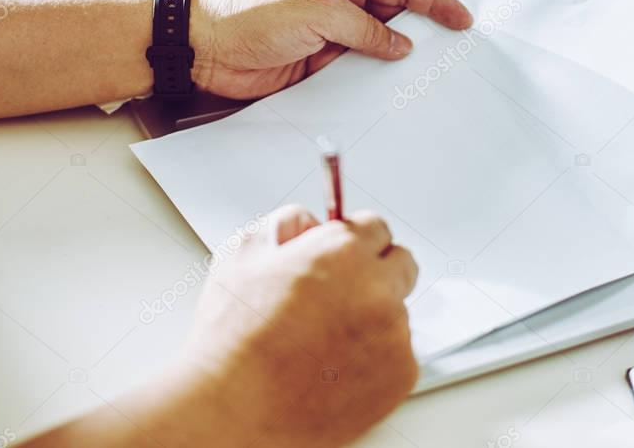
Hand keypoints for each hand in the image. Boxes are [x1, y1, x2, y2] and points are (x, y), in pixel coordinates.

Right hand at [177, 205, 419, 447]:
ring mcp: (394, 335)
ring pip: (396, 314)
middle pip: (401, 265)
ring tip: (322, 343)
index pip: (376, 227)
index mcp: (344, 252)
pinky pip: (397, 355)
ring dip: (372, 320)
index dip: (355, 240)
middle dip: (376, 273)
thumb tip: (311, 223)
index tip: (345, 254)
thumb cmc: (232, 339)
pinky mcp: (400, 376)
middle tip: (339, 296)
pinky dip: (375, 360)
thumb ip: (286, 224)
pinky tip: (335, 368)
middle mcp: (378, 290)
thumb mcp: (241, 254)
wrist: (233, 410)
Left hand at [189, 0, 472, 98]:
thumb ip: (364, 28)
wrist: (207, 46)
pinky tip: (388, 92)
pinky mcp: (319, 66)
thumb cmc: (249, 9)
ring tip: (425, 77)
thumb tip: (398, 44)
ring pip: (377, 50)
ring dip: (396, 63)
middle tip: (451, 50)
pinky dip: (372, 83)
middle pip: (393, 18)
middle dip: (422, 33)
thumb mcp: (317, 9)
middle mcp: (338, 3)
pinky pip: (356, 74)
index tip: (459, 16)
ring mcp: (330, 36)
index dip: (433, 1)